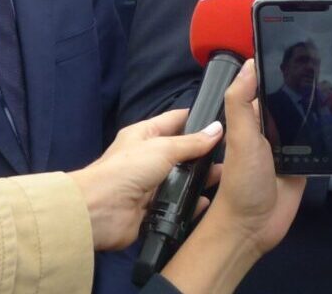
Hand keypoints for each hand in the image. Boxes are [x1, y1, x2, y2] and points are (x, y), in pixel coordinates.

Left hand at [69, 109, 222, 250]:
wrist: (99, 211)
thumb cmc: (126, 170)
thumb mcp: (163, 148)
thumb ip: (192, 142)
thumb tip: (218, 129)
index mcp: (144, 135)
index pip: (175, 120)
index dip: (197, 118)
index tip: (223, 120)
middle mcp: (147, 157)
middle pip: (181, 152)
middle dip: (204, 152)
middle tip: (232, 152)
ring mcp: (150, 184)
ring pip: (181, 179)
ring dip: (200, 178)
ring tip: (226, 176)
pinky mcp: (152, 208)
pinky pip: (176, 204)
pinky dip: (191, 203)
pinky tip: (207, 201)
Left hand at [162, 60, 304, 292]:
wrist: (253, 227)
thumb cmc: (241, 181)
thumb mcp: (239, 138)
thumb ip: (240, 102)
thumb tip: (250, 62)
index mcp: (251, 116)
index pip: (271, 83)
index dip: (290, 69)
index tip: (319, 51)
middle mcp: (271, 126)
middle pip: (298, 100)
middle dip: (322, 90)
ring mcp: (289, 145)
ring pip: (314, 120)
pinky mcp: (305, 162)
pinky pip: (322, 144)